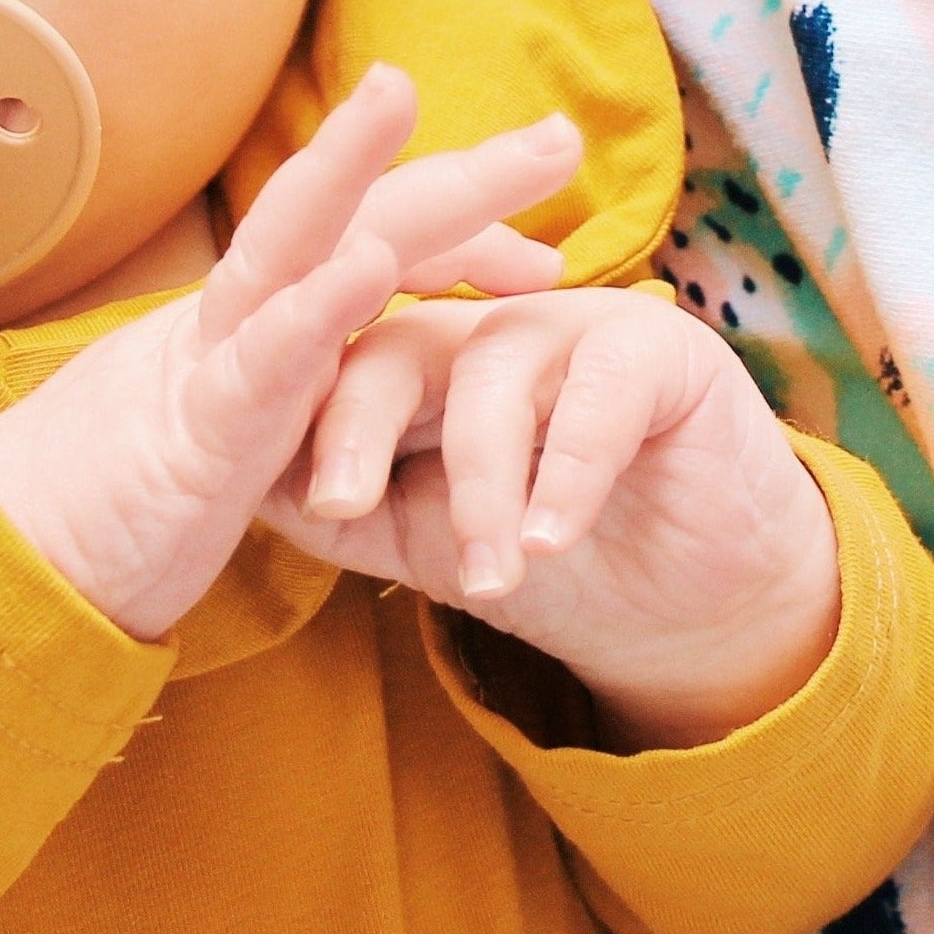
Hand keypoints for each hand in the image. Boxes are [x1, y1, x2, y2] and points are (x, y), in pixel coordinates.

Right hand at [0, 68, 575, 639]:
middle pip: (352, 221)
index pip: (372, 254)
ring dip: (351, 168)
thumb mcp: (242, 452)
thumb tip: (359, 399)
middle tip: (561, 136)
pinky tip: (371, 266)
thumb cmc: (122, 516)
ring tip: (402, 94)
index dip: (461, 238)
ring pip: (283, 245)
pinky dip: (315, 308)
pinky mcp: (191, 431)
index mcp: (263, 332)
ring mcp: (208, 365)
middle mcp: (237, 325)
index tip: (546, 260)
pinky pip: (257, 361)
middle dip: (457, 174)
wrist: (10, 574)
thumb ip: (294, 412)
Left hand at [260, 291, 842, 748]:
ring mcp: (573, 324)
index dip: (305, 424)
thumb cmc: (553, 563)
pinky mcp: (658, 346)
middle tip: (339, 505)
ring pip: (492, 375)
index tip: (289, 502)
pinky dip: (568, 469)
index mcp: (422, 359)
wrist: (695, 610)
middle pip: (398, 346)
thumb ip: (349, 513)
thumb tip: (239, 489)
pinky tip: (552, 540)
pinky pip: (599, 389)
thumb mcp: (430, 545)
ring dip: (480, 486)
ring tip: (487, 577)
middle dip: (358, 424)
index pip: (337, 363)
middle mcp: (488, 324)